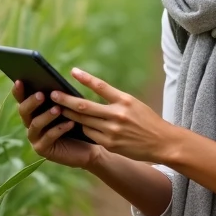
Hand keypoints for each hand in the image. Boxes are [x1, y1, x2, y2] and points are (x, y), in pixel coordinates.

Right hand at [12, 79, 99, 169]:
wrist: (86, 146)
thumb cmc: (76, 122)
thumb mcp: (67, 108)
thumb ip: (58, 98)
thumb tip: (55, 85)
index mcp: (33, 111)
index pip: (21, 99)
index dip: (18, 91)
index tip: (20, 80)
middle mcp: (30, 124)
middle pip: (23, 111)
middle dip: (31, 102)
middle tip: (41, 95)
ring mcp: (34, 138)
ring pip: (35, 124)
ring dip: (46, 116)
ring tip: (58, 109)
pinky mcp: (42, 149)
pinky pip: (49, 137)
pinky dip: (60, 129)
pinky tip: (70, 123)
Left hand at [50, 68, 170, 163]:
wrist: (162, 142)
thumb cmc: (146, 120)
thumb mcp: (134, 104)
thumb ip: (114, 100)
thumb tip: (93, 94)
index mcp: (124, 100)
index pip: (101, 86)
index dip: (85, 78)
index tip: (72, 71)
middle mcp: (117, 114)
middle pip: (85, 106)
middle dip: (66, 100)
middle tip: (53, 95)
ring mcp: (112, 131)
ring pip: (84, 121)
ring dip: (70, 115)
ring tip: (58, 109)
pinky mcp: (110, 144)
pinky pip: (90, 134)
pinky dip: (81, 128)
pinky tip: (75, 124)